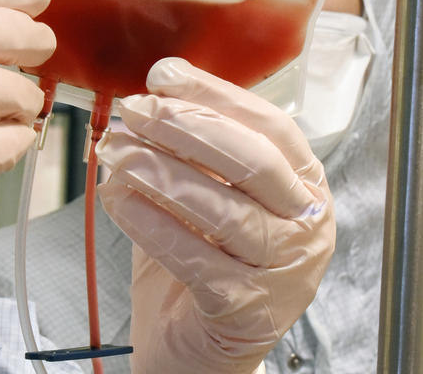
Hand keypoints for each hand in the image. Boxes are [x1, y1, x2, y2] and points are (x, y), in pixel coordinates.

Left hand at [97, 58, 334, 373]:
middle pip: (252, 161)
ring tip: (115, 152)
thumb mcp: (207, 191)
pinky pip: (193, 257)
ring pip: (222, 210)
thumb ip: (195, 145)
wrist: (195, 346)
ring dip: (159, 171)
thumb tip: (162, 83)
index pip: (270, 126)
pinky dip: (149, 222)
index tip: (164, 75)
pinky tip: (117, 198)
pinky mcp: (245, 311)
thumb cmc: (204, 260)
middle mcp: (306, 227)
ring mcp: (282, 273)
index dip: (215, 95)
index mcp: (305, 186)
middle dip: (185, 127)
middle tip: (134, 112)